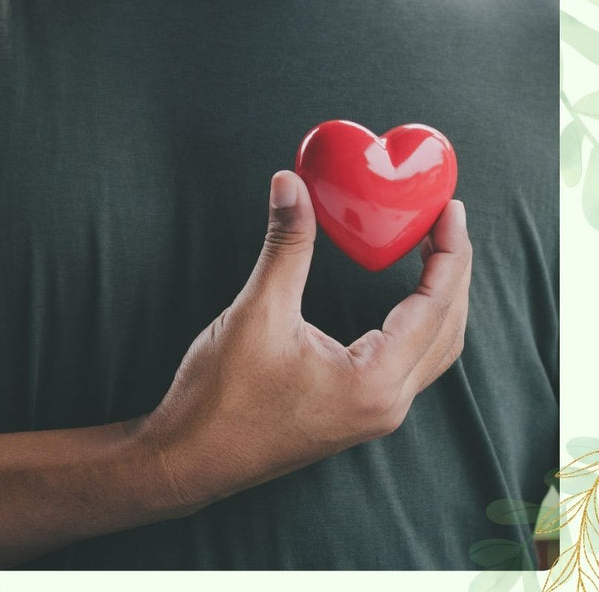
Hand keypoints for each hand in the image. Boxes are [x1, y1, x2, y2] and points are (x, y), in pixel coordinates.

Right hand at [137, 170, 471, 511]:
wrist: (190, 458)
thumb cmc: (221, 398)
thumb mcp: (257, 312)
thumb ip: (285, 246)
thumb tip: (290, 185)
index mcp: (374, 382)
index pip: (435, 306)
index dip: (449, 252)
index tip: (450, 210)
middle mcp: (386, 403)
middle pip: (447, 328)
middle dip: (453, 271)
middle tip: (446, 221)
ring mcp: (373, 413)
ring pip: (434, 350)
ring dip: (441, 300)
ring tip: (434, 253)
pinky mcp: (356, 412)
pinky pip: (410, 363)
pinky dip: (419, 323)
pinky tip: (403, 300)